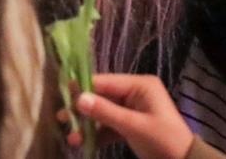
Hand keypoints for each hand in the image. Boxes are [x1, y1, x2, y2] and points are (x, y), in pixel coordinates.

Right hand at [66, 74, 192, 158]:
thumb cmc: (163, 141)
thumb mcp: (134, 126)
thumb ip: (105, 112)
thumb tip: (77, 98)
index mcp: (139, 85)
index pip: (104, 82)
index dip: (82, 90)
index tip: (62, 99)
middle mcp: (134, 93)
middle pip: (101, 97)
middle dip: (82, 111)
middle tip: (61, 120)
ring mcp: (132, 109)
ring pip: (102, 113)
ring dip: (87, 125)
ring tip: (72, 138)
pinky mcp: (130, 125)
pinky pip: (108, 126)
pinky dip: (97, 134)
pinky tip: (83, 144)